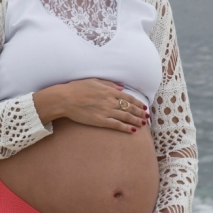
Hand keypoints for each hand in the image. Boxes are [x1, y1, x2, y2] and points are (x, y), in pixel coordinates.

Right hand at [34, 78, 148, 132]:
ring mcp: (106, 111)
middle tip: (146, 116)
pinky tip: (132, 131)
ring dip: (136, 120)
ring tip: (142, 124)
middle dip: (139, 112)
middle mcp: (110, 101)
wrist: (65, 99)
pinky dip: (125, 128)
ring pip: (126, 117)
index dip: (137, 103)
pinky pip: (116, 125)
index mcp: (109, 91)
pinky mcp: (100, 121)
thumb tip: (121, 87)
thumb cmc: (77, 88)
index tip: (143, 106)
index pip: (128, 97)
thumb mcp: (94, 81)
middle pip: (129, 108)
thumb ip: (109, 84)